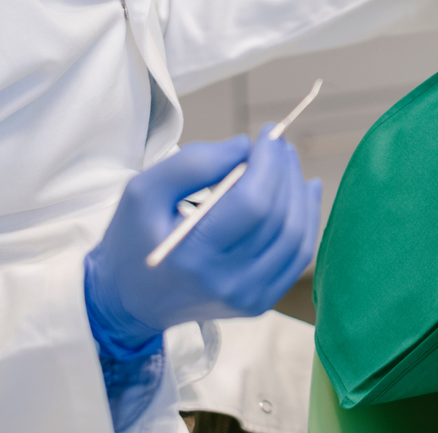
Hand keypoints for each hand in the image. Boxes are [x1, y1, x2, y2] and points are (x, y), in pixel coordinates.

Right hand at [84, 128, 321, 350]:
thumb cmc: (134, 238)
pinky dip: (307, 220)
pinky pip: (298, 257)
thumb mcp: (143, 191)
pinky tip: (306, 191)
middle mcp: (225, 283)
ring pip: (296, 236)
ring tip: (287, 163)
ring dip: (299, 192)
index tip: (267, 134)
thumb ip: (193, 163)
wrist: (130, 300)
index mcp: (192, 256)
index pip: (252, 204)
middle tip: (277, 144)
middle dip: (284, 171)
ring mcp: (247, 298)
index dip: (268, 163)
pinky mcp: (259, 303)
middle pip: (279, 218)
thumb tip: (245, 147)